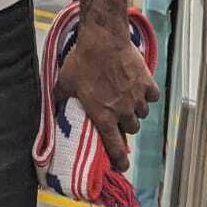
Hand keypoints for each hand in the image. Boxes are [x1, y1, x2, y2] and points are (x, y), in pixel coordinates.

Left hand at [56, 21, 158, 167]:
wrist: (103, 40)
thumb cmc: (82, 61)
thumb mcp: (65, 82)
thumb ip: (61, 98)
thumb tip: (53, 104)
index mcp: (103, 115)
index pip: (114, 146)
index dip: (120, 160)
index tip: (123, 167)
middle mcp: (122, 111)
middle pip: (131, 129)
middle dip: (126, 125)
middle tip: (119, 115)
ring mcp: (137, 97)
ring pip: (143, 114)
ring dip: (136, 110)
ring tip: (128, 99)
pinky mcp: (147, 83)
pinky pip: (153, 97)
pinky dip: (148, 95)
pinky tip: (140, 87)